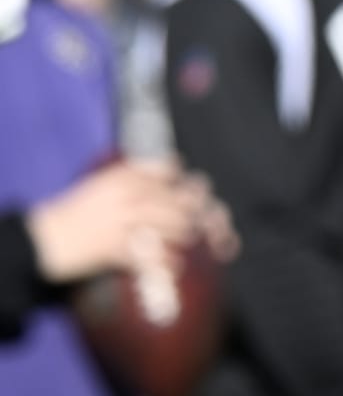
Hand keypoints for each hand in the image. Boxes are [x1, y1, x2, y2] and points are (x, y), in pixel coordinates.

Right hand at [25, 159, 234, 283]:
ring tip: (188, 238)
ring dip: (182, 232)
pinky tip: (175, 266)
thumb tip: (172, 168)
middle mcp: (124, 197)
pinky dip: (164, 262)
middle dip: (191, 210)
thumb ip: (133, 177)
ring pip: (166, 224)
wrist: (45, 240)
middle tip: (204, 218)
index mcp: (121, 178)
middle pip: (172, 199)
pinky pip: (147, 254)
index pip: (164, 172)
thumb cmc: (76, 213)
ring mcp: (119, 221)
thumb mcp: (103, 186)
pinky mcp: (112, 247)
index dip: (184, 181)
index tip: (198, 189)